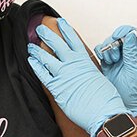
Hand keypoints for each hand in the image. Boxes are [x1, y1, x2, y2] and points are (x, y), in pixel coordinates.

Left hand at [28, 18, 127, 136]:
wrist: (104, 113)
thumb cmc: (106, 100)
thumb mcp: (99, 79)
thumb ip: (89, 72)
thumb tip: (84, 72)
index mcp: (85, 61)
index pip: (73, 40)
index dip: (66, 30)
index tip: (60, 23)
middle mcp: (73, 65)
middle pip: (57, 44)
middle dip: (47, 35)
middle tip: (40, 29)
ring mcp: (64, 75)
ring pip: (46, 58)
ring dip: (37, 51)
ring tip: (30, 46)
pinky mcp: (57, 88)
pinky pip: (42, 75)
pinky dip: (36, 67)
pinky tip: (31, 62)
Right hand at [94, 25, 136, 116]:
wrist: (123, 105)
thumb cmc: (132, 91)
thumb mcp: (134, 71)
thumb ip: (132, 53)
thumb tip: (131, 35)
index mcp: (136, 54)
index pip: (132, 34)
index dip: (124, 30)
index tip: (117, 35)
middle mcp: (126, 54)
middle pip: (118, 37)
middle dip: (114, 43)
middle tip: (115, 57)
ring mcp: (115, 58)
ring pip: (108, 43)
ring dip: (107, 50)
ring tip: (111, 63)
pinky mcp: (105, 63)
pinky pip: (100, 51)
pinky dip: (100, 53)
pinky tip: (104, 63)